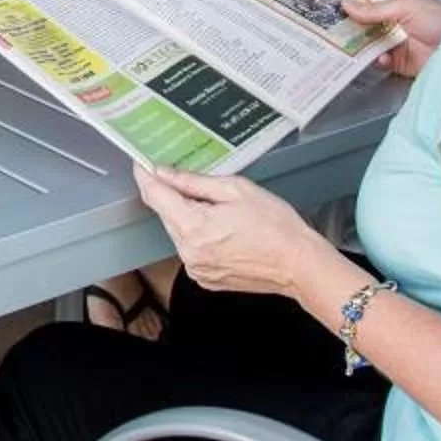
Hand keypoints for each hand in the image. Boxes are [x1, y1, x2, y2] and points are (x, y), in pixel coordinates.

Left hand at [133, 163, 334, 297]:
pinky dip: (200, 236)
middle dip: (175, 196)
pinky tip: (225, 231)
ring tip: (223, 212)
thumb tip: (163, 173)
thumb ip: (193, 181)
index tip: (142, 163)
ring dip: (190, 217)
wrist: (299, 264)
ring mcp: (196, 268)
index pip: (155, 196)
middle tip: (199, 185)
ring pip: (179, 231)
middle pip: (166, 214)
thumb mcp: (235, 189)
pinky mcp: (204, 277)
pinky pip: (191, 249)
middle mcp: (188, 252)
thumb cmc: (275, 226)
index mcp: (193, 227)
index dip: (146, 176)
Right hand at [341, 0, 440, 76]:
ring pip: (369, 41)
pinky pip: (379, 59)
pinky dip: (377, 59)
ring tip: (349, 43)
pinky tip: (380, 57)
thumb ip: (375, 9)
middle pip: (365, 20)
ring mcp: (396, 40)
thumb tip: (347, 4)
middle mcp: (395, 19)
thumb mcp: (407, 6)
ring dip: (360, 43)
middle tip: (332, 26)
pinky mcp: (399, 61)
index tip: (332, 1)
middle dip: (351, 24)